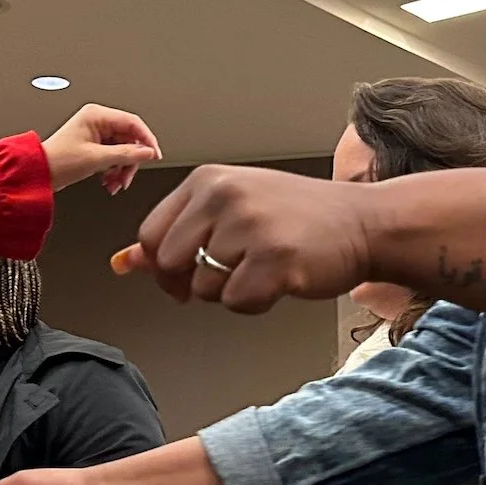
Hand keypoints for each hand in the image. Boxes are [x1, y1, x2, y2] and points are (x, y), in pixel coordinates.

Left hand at [41, 105, 160, 193]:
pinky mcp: (93, 145)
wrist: (38, 173)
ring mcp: (95, 133)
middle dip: (129, 162)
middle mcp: (97, 121)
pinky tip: (108, 181)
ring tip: (115, 184)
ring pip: (122, 150)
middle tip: (127, 178)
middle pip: (129, 139)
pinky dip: (114, 170)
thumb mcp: (97, 159)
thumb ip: (126, 155)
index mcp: (96, 115)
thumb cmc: (58, 161)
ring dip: (121, 169)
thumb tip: (147, 153)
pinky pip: (113, 156)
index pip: (133, 123)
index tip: (154, 155)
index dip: (146, 140)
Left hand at [111, 165, 373, 313]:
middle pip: (169, 264)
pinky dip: (256, 303)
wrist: (363, 223)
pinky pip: (237, 303)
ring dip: (230, 292)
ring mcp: (250, 227)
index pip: (151, 235)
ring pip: (204, 288)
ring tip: (263, 269)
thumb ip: (175, 234)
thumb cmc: (298, 218)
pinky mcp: (275, 259)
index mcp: (207, 181)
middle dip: (192, 283)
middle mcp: (224, 197)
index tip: (186, 273)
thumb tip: (122, 262)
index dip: (162, 266)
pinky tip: (280, 281)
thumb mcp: (231, 212)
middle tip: (228, 277)